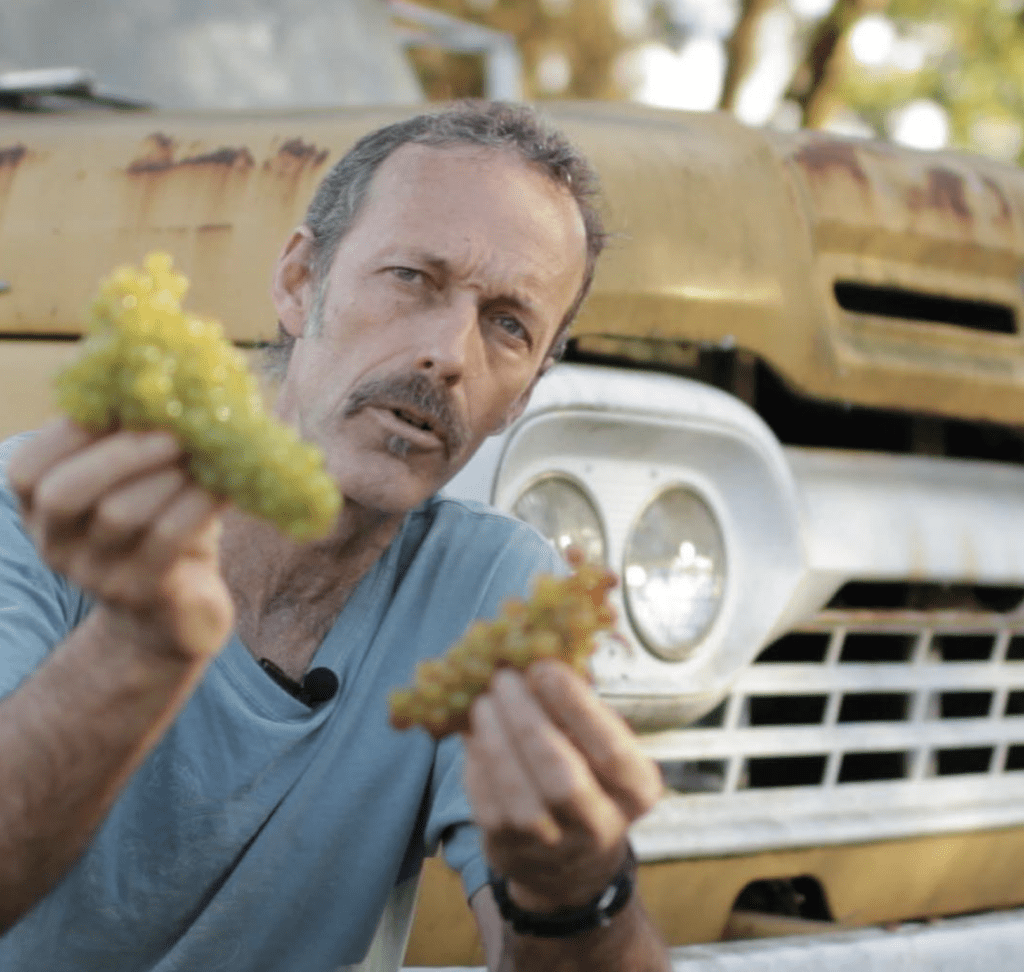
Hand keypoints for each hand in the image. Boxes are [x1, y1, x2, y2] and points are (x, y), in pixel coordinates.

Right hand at [7, 419, 232, 662]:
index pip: (28, 468)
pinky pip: (166, 539)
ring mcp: (94, 575)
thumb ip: (135, 434)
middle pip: (64, 492)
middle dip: (123, 452)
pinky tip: (224, 486)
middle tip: (175, 434)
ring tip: (206, 456)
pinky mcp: (140, 594)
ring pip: (120, 514)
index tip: (130, 404)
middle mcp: (55, 544)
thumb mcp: (138, 478)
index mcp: (40, 509)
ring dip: (169, 476)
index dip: (74, 430)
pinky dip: (197, 503)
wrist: (178, 609)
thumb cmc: (160, 522)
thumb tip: (162, 368)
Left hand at [463, 660, 662, 911]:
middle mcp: (601, 825)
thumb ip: (577, 708)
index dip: (576, 705)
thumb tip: (534, 653)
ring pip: (519, 794)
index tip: (544, 666)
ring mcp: (554, 846)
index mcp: (637, 790)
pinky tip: (474, 730)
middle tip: (503, 678)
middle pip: (562, 775)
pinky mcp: (511, 851)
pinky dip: (477, 761)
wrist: (571, 862)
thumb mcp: (601, 747)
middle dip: (527, 720)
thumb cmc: (588, 777)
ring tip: (483, 700)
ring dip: (494, 739)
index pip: (612, 749)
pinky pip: (488, 802)